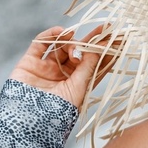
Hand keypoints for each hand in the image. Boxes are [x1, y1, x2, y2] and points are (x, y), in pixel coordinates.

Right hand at [9, 24, 123, 107]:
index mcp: (78, 84)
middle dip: (92, 40)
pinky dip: (50, 35)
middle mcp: (63, 75)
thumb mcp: (78, 88)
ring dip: (70, 40)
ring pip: (61, 47)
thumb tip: (99, 49)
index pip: (94, 65)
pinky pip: (40, 44)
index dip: (105, 52)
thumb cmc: (57, 111)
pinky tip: (61, 32)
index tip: (118, 40)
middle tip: (105, 28)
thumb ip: (88, 67)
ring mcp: (46, 68)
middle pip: (79, 53)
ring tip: (74, 38)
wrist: (29, 120)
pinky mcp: (30, 62)